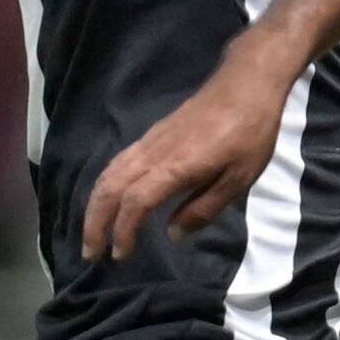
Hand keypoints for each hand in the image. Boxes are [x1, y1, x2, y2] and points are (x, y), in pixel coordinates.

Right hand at [82, 49, 295, 261]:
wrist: (245, 84)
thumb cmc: (249, 133)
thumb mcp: (239, 179)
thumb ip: (204, 208)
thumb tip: (172, 233)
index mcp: (174, 168)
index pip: (135, 202)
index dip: (122, 230)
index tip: (119, 255)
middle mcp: (153, 154)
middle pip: (110, 188)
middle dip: (94, 222)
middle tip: (90, 252)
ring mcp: (149, 142)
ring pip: (109, 173)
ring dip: (95, 205)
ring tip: (93, 232)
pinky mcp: (152, 135)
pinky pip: (118, 163)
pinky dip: (105, 185)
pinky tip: (109, 199)